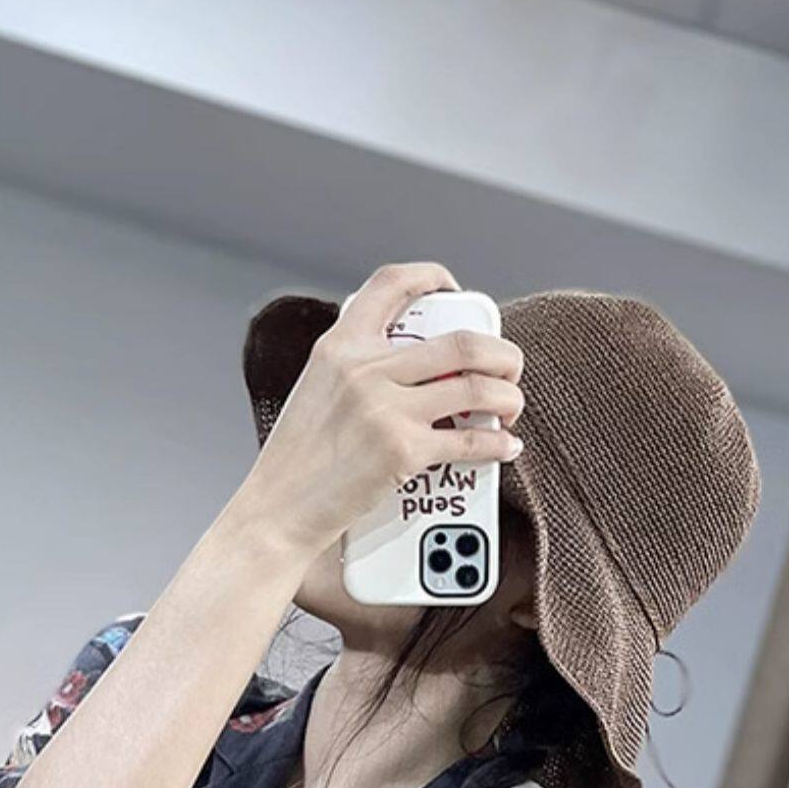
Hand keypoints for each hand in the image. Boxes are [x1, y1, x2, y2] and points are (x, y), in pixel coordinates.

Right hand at [241, 259, 525, 561]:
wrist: (278, 509)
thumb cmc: (297, 460)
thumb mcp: (316, 388)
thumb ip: (355, 368)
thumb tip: (408, 366)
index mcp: (340, 345)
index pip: (392, 283)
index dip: (433, 278)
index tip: (455, 292)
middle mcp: (365, 367)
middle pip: (460, 340)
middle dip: (501, 353)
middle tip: (508, 369)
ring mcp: (385, 409)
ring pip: (476, 386)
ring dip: (508, 396)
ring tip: (510, 408)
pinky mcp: (402, 452)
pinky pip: (470, 441)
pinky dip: (498, 444)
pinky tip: (505, 447)